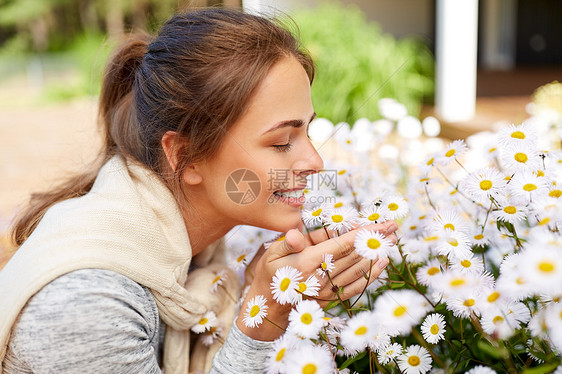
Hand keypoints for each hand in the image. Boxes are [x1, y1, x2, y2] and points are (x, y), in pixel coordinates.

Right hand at [236, 220, 397, 340]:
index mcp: (308, 261)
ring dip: (377, 254)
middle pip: (356, 254)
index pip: (344, 243)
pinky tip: (382, 263)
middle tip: (394, 228)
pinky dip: (372, 274)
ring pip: (359, 269)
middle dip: (376, 240)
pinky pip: (357, 286)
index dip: (365, 232)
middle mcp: (322, 276)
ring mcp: (329, 289)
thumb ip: (287, 242)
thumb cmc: (270, 275)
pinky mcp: (331, 298)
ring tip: (392, 241)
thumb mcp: (271, 254)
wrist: (269, 309)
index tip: (383, 223)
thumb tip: (297, 234)